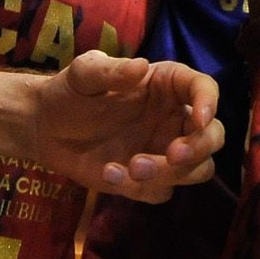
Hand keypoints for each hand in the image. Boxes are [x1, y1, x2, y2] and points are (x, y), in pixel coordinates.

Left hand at [28, 50, 221, 201]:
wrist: (46, 128)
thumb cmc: (70, 91)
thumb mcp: (84, 74)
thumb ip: (110, 70)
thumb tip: (140, 66)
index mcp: (168, 85)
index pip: (204, 88)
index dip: (209, 103)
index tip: (199, 119)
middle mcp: (175, 119)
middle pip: (213, 137)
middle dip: (198, 148)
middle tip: (172, 155)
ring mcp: (164, 152)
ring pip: (196, 170)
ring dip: (172, 174)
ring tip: (132, 167)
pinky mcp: (149, 181)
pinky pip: (161, 191)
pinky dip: (141, 189)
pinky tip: (109, 174)